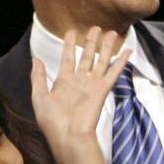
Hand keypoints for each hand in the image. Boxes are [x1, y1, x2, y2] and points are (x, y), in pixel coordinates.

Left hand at [30, 27, 130, 149]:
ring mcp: (92, 85)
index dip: (69, 44)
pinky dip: (121, 61)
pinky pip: (113, 72)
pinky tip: (127, 51)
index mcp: (63, 82)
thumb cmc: (52, 121)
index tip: (72, 31)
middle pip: (87, 56)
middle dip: (91, 42)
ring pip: (101, 61)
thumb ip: (38, 77)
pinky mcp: (102, 90)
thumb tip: (36, 59)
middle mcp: (79, 81)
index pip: (68, 57)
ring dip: (106, 47)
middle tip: (95, 28)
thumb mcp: (39, 97)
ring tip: (111, 33)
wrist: (68, 136)